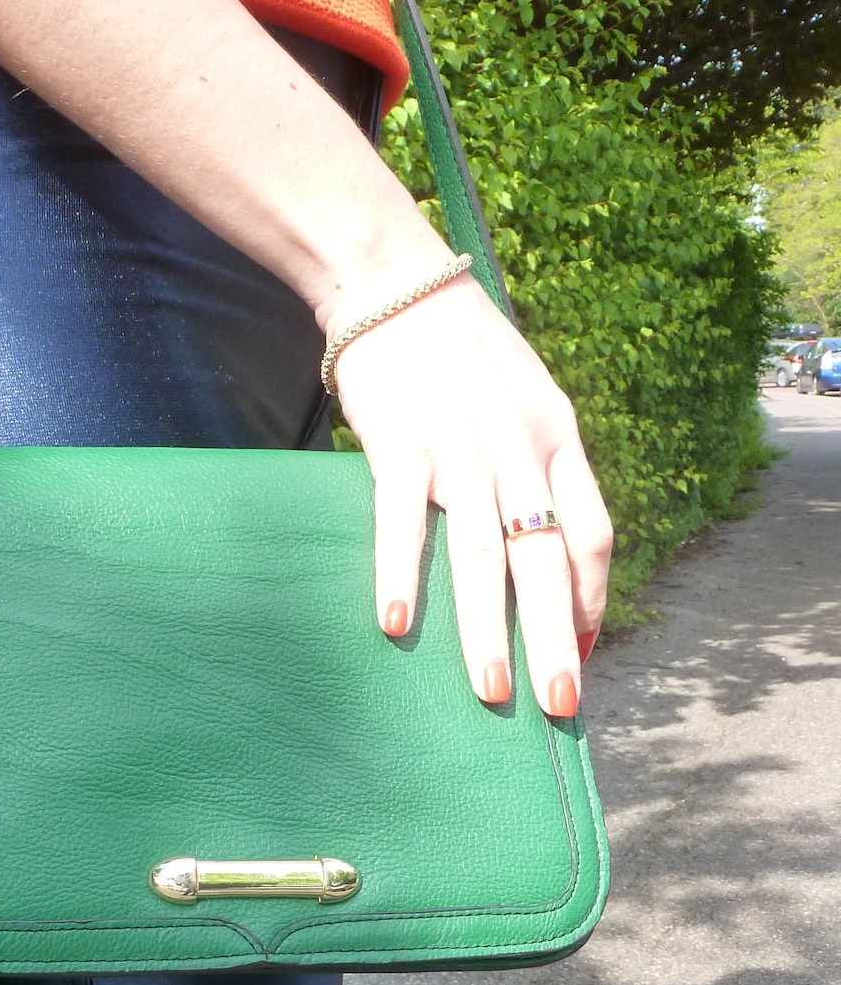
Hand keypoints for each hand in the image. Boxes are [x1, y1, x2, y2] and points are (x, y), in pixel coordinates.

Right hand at [331, 275, 612, 715]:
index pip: (592, 533)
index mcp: (557, 437)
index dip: (593, 598)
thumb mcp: (523, 394)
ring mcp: (461, 447)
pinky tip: (396, 624)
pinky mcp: (401, 442)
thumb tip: (533, 537)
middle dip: (558, 639)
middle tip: (561, 705)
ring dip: (490, 630)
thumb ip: (534, 460)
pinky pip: (404, 520)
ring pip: (484, 556)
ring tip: (494, 692)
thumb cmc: (455, 347)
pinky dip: (402, 572)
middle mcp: (520, 448)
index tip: (586, 651)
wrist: (392, 279)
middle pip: (547, 560)